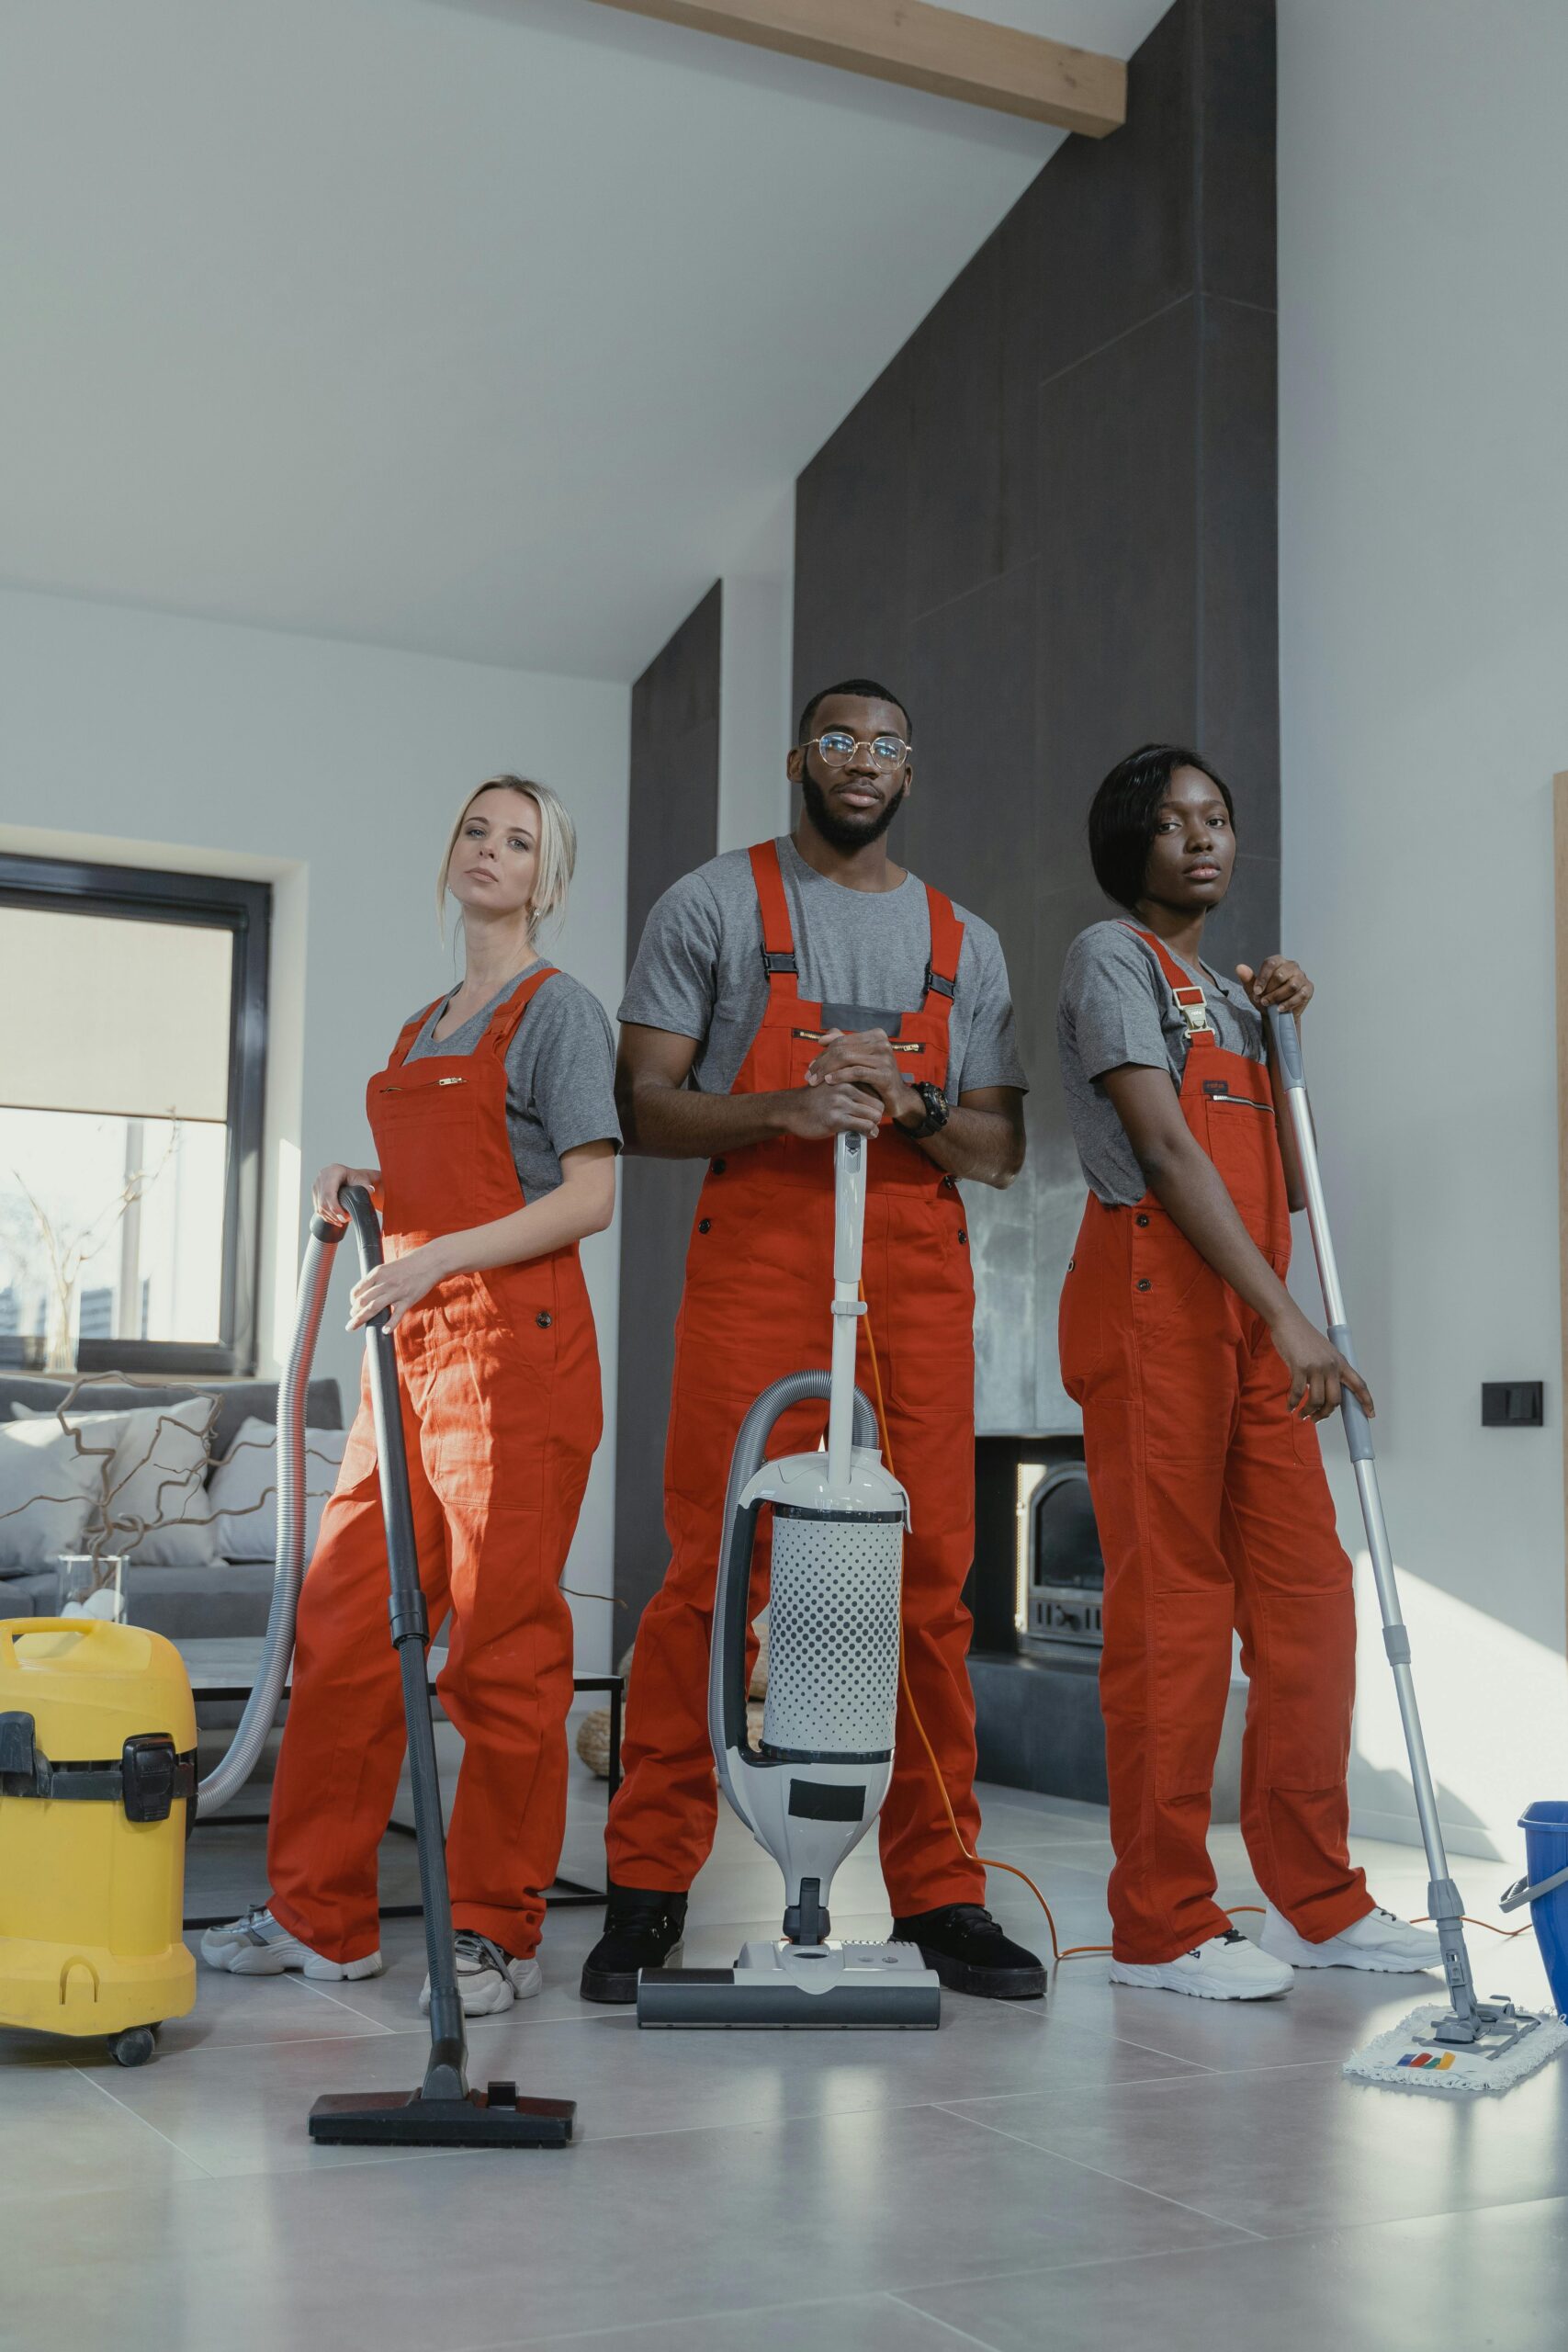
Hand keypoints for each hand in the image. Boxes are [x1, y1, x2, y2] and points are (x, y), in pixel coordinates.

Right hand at [313, 1163, 379, 1224]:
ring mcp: (317, 1184)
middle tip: (345, 1220)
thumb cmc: (358, 1178)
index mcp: (333, 1171)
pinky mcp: (316, 1192)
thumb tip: (370, 1191)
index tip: (345, 1217)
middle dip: (334, 1215)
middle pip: (323, 1201)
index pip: (329, 1193)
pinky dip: (326, 1216)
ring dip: (330, 1217)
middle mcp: (323, 1176)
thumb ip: (367, 1186)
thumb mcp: (364, 1181)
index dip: (335, 1208)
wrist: (353, 1176)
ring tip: (342, 1221)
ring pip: (319, 1206)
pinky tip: (335, 1220)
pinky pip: (317, 1207)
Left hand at [347, 1243, 445, 1331]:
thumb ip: (377, 1280)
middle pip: (362, 1301)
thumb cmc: (408, 1265)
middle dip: (354, 1312)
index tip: (353, 1306)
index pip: (358, 1290)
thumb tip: (366, 1293)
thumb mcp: (388, 1268)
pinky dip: (390, 1324)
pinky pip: (396, 1314)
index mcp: (378, 1273)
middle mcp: (385, 1282)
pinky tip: (384, 1331)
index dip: (352, 1300)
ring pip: (374, 1307)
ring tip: (354, 1326)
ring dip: (361, 1319)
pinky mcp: (408, 1300)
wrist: (429, 1262)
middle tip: (352, 1319)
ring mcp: (396, 1292)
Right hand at [780, 1078, 882, 1141]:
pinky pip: (864, 1127)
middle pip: (878, 1103)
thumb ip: (851, 1086)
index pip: (875, 1089)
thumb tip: (873, 1098)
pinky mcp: (836, 1119)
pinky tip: (867, 1134)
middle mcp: (845, 1087)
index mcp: (846, 1076)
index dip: (876, 1102)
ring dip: (874, 1125)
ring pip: (874, 1115)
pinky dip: (869, 1132)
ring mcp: (841, 1103)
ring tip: (869, 1128)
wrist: (791, 1110)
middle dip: (877, 1115)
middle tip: (871, 1121)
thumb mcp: (832, 1084)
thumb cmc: (813, 1100)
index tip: (872, 1110)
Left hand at [806, 1029, 921, 1125]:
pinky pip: (856, 1072)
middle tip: (809, 1075)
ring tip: (814, 1081)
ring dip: (826, 1070)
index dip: (823, 1053)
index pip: (841, 1041)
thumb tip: (821, 1039)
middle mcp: (882, 1043)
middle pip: (842, 1049)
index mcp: (875, 1035)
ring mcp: (885, 1058)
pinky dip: (839, 1076)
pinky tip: (828, 1081)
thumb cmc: (874, 1080)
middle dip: (822, 1062)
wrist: (896, 1100)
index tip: (811, 1066)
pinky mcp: (885, 1074)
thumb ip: (842, 1047)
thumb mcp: (858, 1061)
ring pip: (846, 1058)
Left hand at [1236, 957, 1312, 1016]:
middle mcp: (1291, 965)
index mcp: (1277, 961)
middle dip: (1270, 990)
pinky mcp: (1308, 988)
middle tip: (1262, 1000)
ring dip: (1278, 997)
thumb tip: (1239, 967)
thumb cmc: (1265, 996)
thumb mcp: (1253, 989)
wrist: (1277, 1012)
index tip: (1256, 992)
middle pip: (1280, 975)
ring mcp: (1302, 976)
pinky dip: (1288, 1003)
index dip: (1262, 979)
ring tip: (1269, 1005)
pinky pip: (1300, 995)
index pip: (1270, 964)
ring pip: (1291, 985)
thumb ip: (1247, 978)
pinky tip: (1280, 1009)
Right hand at [1270, 1304, 1375, 1423]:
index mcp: (1340, 1362)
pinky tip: (1289, 1407)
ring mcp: (1316, 1367)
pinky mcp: (1299, 1367)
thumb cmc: (1303, 1336)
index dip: (1366, 1401)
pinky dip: (1293, 1403)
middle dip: (1326, 1414)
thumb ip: (1329, 1369)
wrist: (1288, 1321)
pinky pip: (1297, 1393)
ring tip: (1302, 1415)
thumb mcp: (1324, 1351)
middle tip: (1317, 1419)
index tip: (1370, 1414)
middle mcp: (1331, 1366)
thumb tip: (1325, 1390)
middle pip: (1335, 1399)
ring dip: (1309, 1412)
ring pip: (1316, 1400)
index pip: (1359, 1384)